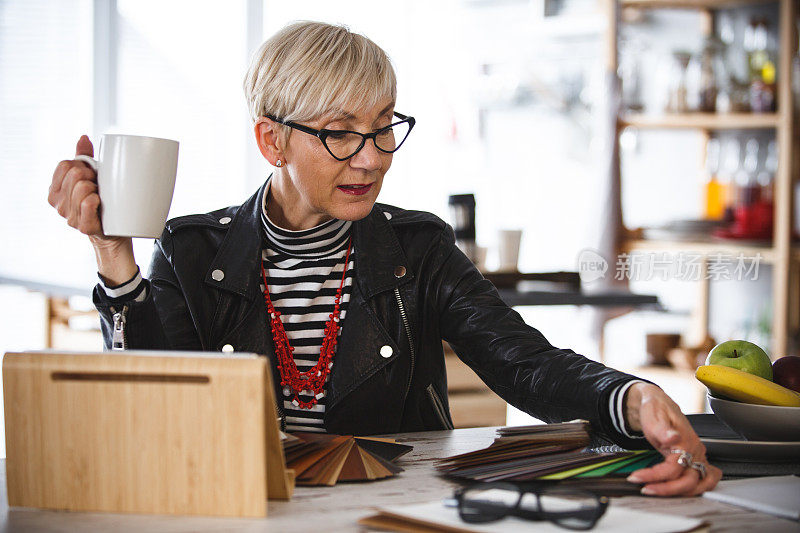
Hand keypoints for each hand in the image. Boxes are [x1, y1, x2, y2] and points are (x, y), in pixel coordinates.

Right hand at [48, 135, 136, 283]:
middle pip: (75, 174)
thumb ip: (84, 157)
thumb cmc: (103, 200)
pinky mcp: (83, 227)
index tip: (92, 174)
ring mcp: (68, 216)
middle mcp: (58, 203)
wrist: (116, 230)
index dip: (83, 165)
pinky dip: (96, 201)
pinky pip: (88, 204)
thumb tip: (83, 137)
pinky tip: (100, 204)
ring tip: (102, 198)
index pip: (65, 164)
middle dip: (92, 176)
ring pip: (83, 188)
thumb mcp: (92, 176)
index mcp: (55, 189)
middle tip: (100, 187)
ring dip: (97, 189)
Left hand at [623, 383, 721, 495]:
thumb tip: (673, 438)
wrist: (658, 403)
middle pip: (689, 481)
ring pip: (701, 484)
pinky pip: (705, 480)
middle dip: (667, 489)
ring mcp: (698, 456)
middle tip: (646, 489)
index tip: (637, 477)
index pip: (673, 469)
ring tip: (658, 491)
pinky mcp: (696, 459)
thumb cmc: (656, 409)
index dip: (655, 476)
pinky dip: (695, 489)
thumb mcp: (653, 416)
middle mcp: (695, 450)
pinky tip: (679, 490)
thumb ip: (663, 430)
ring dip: (681, 493)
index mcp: (685, 441)